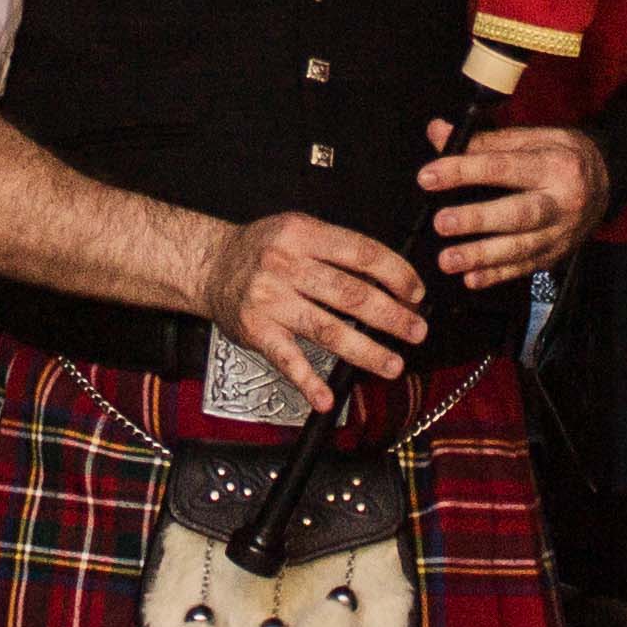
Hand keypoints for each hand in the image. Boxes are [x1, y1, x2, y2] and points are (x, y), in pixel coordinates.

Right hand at [200, 210, 427, 409]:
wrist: (211, 266)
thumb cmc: (261, 249)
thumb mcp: (298, 230)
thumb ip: (338, 250)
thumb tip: (391, 279)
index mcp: (302, 233)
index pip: (361, 253)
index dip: (396, 274)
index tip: (415, 292)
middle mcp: (286, 265)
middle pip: (350, 294)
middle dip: (391, 316)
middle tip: (415, 330)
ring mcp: (270, 300)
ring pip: (327, 330)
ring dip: (366, 351)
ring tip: (392, 363)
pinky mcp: (257, 331)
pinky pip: (287, 360)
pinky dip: (309, 382)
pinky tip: (327, 397)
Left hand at [422, 119, 612, 284]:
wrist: (608, 179)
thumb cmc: (561, 154)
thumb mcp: (532, 137)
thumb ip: (484, 139)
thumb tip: (439, 133)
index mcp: (554, 164)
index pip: (503, 167)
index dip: (464, 171)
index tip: (429, 176)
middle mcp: (561, 200)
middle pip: (518, 213)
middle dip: (477, 220)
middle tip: (441, 222)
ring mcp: (561, 232)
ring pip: (521, 248)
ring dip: (482, 256)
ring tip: (448, 259)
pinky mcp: (557, 254)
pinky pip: (526, 268)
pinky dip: (497, 275)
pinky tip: (471, 279)